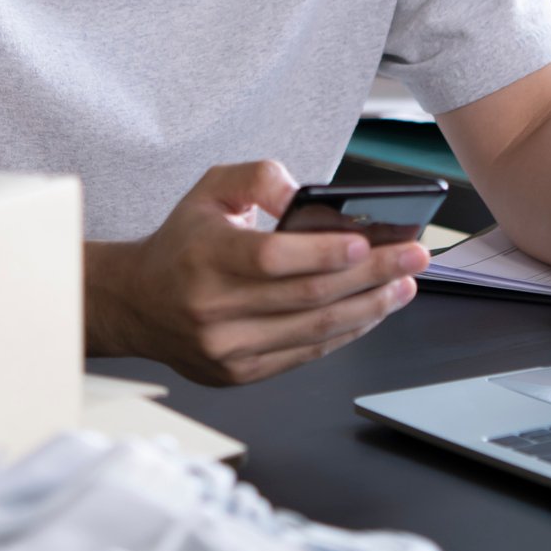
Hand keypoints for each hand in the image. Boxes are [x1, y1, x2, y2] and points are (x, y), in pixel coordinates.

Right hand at [89, 160, 429, 385]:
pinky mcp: (240, 373)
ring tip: (404, 285)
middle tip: (413, 256)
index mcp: (204, 258)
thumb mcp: (211, 188)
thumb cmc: (184, 240)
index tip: (365, 243)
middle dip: (371, 275)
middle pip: (307, 296)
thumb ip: (259, 177)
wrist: (137, 303)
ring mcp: (227, 349)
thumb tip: (302, 193)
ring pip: (314, 330)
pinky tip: (373, 310)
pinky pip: (306, 353)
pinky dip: (346, 332)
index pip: (271, 259)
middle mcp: (213, 309)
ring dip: (370, 307)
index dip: (321, 253)